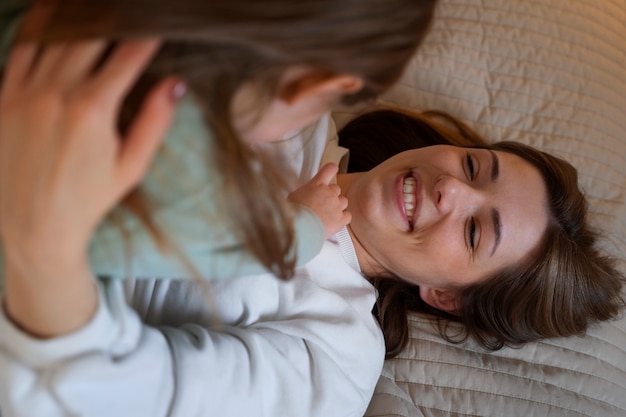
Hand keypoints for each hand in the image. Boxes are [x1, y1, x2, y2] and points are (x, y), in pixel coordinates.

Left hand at [0, 38, 181, 335]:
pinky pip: (20, 49)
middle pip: (90, 36)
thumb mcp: (132, 166)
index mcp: (93, 110)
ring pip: (53, 35)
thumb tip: (175, 84)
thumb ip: (154, 121)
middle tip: (129, 10)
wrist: (33, 226)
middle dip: (114, 18)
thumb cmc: (88, 199)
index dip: (146, 35)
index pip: (128, 56)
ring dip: (77, 15)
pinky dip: (38, 26)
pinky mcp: (1, 98)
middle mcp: (56, 93)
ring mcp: (23, 92)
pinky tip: (51, 12)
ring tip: (95, 5)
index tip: (158, 24)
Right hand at [288, 163, 350, 237]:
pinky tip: (335, 222)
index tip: (333, 169)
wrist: (301, 227)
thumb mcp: (293, 196)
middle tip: (321, 203)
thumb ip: (303, 193)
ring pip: (343, 201)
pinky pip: (348, 215)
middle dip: (331, 195)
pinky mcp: (341, 218)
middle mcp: (330, 192)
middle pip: (336, 189)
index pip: (329, 170)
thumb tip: (302, 196)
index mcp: (317, 184)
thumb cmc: (294, 212)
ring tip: (327, 215)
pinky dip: (343, 218)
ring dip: (337, 206)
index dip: (331, 169)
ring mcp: (337, 205)